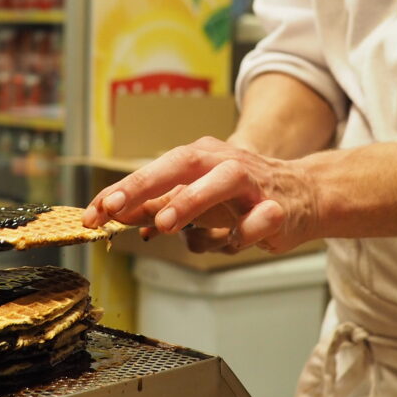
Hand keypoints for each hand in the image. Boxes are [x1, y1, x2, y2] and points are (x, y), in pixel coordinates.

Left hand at [82, 137, 319, 252]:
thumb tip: (117, 215)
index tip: (92, 212)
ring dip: (191, 200)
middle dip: (145, 184)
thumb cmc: (241, 195)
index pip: (155, 169)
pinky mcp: (278, 207)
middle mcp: (223, 162)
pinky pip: (260, 218)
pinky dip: (245, 230)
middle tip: (114, 208)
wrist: (303, 194)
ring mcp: (253, 182)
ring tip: (164, 223)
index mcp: (200, 157)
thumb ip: (159, 205)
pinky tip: (233, 240)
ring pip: (222, 181)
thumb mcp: (195, 197)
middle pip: (181, 163)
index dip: (122, 190)